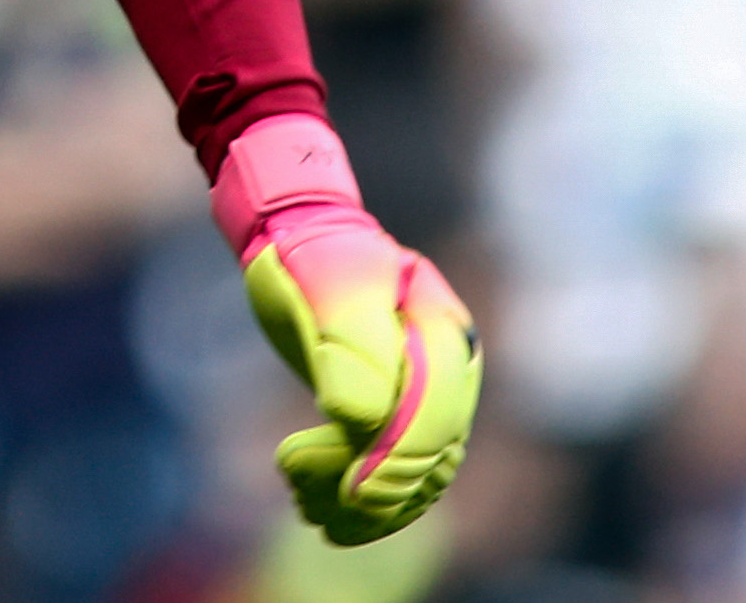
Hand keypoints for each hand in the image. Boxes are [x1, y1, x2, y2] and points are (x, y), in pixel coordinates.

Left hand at [211, 114, 479, 544]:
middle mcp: (449, 370)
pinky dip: (362, 504)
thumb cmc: (310, 256)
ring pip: (416, 477)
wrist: (295, 238)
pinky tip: (315, 508)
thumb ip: (349, 349)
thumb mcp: (324, 288)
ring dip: (363, 507)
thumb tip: (357, 419)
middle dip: (370, 488)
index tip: (351, 492)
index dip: (396, 459)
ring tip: (303, 507)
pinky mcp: (401, 417)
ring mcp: (429, 396)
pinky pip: (398, 478)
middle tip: (302, 491)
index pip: (434, 413)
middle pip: (430, 455)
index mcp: (441, 330)